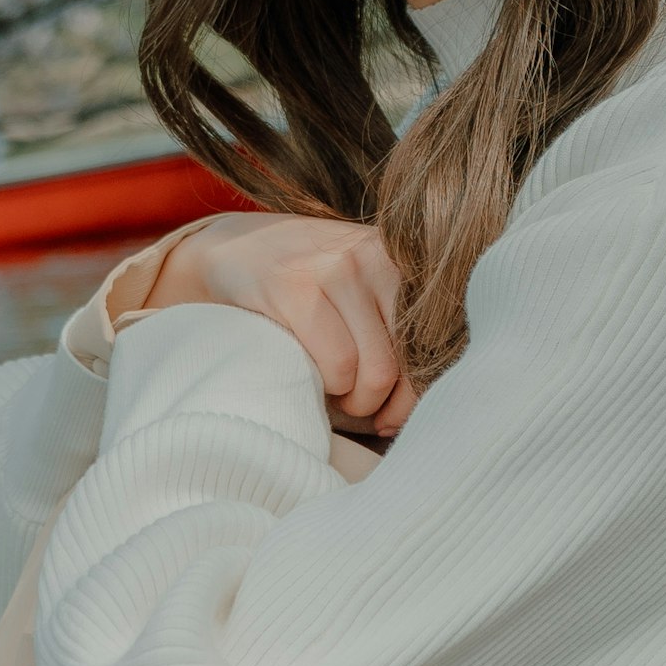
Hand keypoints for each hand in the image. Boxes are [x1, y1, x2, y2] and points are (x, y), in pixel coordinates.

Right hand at [147, 211, 414, 440]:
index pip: (433, 344)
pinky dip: (325, 387)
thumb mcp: (360, 289)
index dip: (415, 395)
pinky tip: (309, 376)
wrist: (231, 248)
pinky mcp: (296, 286)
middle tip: (356, 408)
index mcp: (401, 259)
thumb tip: (423, 405)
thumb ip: (395, 330)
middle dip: (379, 406)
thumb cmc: (305, 285)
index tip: (391, 417)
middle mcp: (376, 257)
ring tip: (332, 392)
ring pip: (372, 371)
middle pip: (402, 365)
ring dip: (351, 401)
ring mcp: (337, 267)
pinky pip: (335, 365)